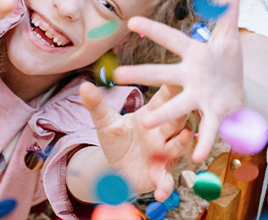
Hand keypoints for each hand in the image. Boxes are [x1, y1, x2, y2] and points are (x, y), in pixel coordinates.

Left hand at [80, 82, 193, 200]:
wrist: (116, 170)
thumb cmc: (117, 141)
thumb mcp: (105, 123)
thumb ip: (97, 105)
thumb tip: (83, 85)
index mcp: (151, 114)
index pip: (163, 98)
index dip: (170, 88)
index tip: (175, 75)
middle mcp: (162, 132)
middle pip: (175, 119)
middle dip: (179, 112)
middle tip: (183, 103)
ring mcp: (164, 153)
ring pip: (178, 145)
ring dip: (182, 142)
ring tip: (184, 136)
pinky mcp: (160, 174)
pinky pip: (166, 180)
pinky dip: (166, 186)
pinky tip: (162, 192)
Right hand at [112, 0, 244, 161]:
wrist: (238, 94)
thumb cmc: (226, 64)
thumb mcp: (229, 37)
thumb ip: (228, 13)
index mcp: (193, 56)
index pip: (173, 39)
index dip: (154, 29)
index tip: (131, 21)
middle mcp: (190, 79)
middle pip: (163, 75)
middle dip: (142, 74)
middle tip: (116, 75)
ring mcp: (199, 99)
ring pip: (178, 107)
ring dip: (163, 114)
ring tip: (145, 123)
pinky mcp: (214, 116)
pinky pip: (208, 130)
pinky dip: (203, 143)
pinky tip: (197, 158)